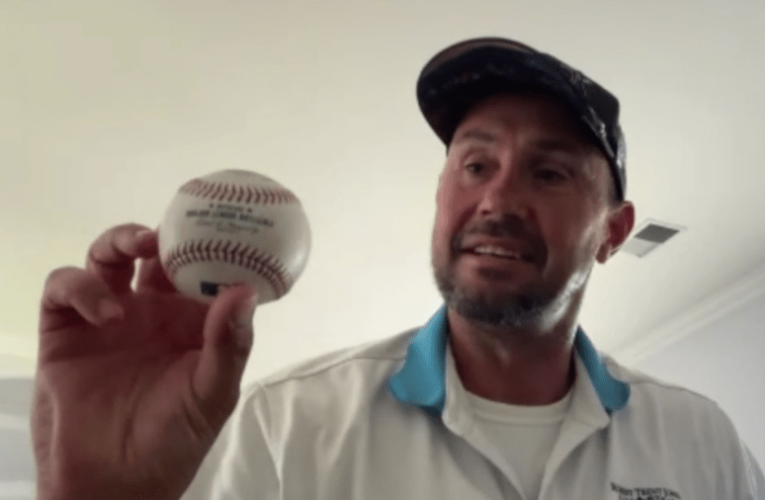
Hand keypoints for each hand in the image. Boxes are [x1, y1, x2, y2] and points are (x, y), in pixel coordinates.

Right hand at [32, 223, 257, 499]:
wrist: (112, 482)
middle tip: (175, 225)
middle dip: (164, 232)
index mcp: (190, 321)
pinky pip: (66, 288)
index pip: (202, 267)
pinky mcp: (66, 330)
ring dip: (120, 241)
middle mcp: (150, 311)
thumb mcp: (213, 394)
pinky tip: (107, 312)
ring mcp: (106, 317)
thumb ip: (230, 345)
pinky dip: (82, 287)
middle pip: (154, 253)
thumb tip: (246, 291)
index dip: (212, 242)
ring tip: (139, 247)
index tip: (225, 220)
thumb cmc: (173, 440)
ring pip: (107, 257)